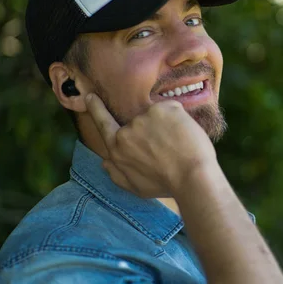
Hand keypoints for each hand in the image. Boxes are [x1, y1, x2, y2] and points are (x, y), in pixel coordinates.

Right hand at [85, 93, 217, 198]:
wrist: (192, 177)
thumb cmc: (166, 185)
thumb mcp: (136, 187)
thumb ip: (117, 174)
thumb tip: (104, 162)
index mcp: (118, 148)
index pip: (103, 123)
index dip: (96, 109)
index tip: (90, 96)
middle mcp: (127, 130)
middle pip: (140, 123)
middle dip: (154, 132)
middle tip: (170, 147)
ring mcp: (145, 117)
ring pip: (157, 116)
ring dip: (167, 125)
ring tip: (179, 145)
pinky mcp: (164, 108)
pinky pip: (172, 109)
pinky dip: (180, 119)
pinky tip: (185, 135)